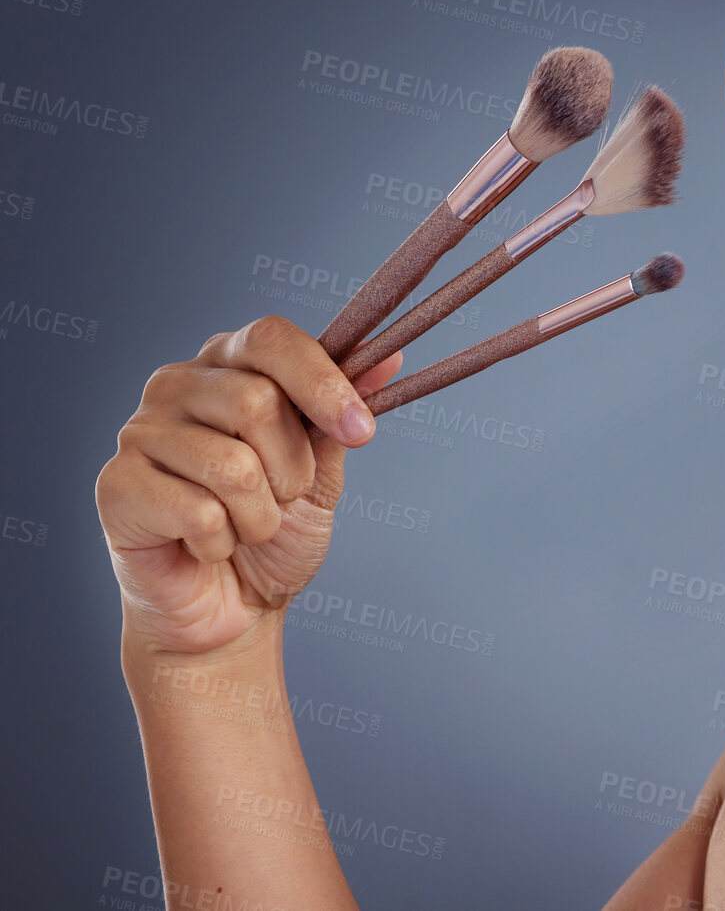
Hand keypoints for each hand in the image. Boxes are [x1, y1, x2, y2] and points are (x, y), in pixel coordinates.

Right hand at [96, 314, 402, 656]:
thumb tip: (387, 358)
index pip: (271, 338)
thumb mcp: (324, 470)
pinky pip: (198, 512)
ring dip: (260, 515)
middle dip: (292, 468)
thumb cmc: (277, 532)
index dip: (322, 383)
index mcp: (229, 364)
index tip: (361, 430)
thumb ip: (342, 415)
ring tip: (246, 526)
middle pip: (257, 401)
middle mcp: (176, 384)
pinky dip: (222, 542)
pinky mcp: (116, 485)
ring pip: (231, 465)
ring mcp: (139, 432)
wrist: (234, 608)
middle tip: (283, 497)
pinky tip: (207, 546)